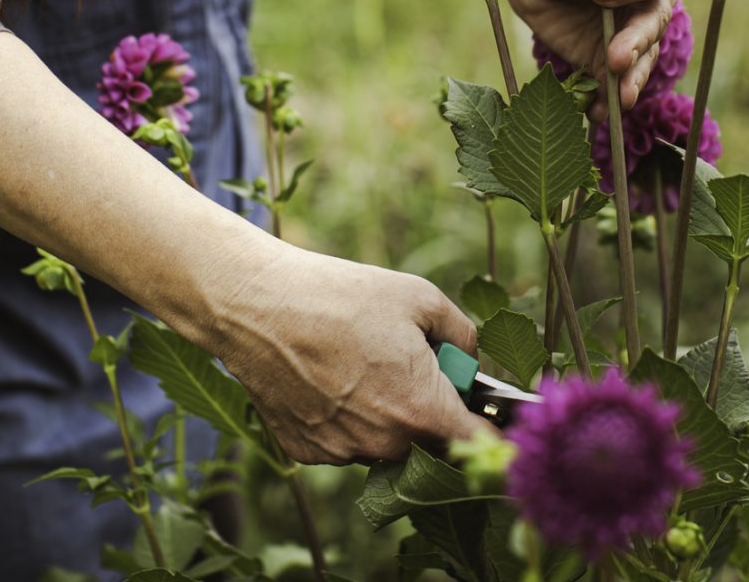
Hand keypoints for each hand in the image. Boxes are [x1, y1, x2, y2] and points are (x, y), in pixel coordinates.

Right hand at [202, 245, 492, 464]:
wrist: (259, 306)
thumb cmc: (341, 296)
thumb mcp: (420, 297)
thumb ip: (463, 335)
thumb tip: (469, 360)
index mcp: (420, 410)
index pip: (476, 445)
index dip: (488, 432)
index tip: (489, 419)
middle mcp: (384, 443)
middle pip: (427, 442)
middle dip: (430, 411)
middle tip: (409, 365)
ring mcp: (342, 452)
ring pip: (383, 444)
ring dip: (386, 417)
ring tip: (359, 364)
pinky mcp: (307, 451)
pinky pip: (343, 442)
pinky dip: (345, 419)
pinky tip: (328, 378)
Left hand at [504, 0, 681, 119]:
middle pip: (656, 20)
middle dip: (637, 41)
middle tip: (617, 58)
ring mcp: (631, 32)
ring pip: (643, 57)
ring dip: (632, 79)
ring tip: (620, 99)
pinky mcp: (609, 60)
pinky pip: (614, 84)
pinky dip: (606, 101)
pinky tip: (596, 114)